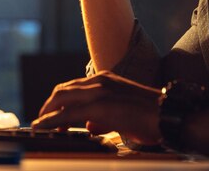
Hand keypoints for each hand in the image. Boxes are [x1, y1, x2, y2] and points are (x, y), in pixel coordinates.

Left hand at [31, 71, 161, 145]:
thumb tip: (90, 126)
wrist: (168, 115)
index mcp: (105, 80)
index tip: (50, 115)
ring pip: (61, 98)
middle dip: (48, 106)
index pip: (73, 87)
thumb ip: (104, 117)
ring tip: (40, 126)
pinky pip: (68, 112)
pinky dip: (51, 120)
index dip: (58, 101)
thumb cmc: (150, 117)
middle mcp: (99, 81)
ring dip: (46, 113)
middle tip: (42, 122)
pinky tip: (43, 127)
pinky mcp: (100, 105)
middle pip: (62, 90)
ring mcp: (99, 91)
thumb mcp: (122, 114)